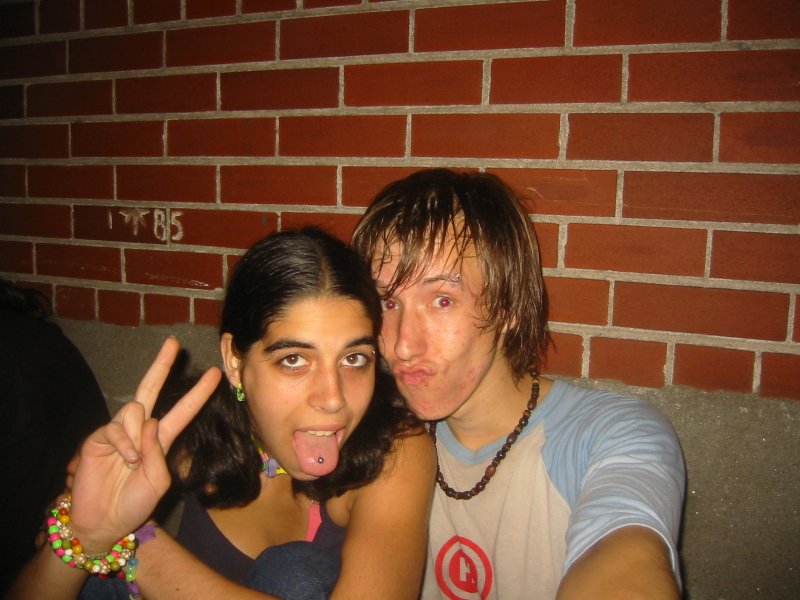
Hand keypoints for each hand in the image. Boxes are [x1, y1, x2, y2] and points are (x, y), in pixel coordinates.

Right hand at [66, 337, 220, 551]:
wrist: (104, 523)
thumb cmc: (134, 503)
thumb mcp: (158, 482)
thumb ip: (158, 453)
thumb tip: (148, 422)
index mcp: (161, 438)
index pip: (183, 410)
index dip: (199, 392)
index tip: (215, 373)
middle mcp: (141, 429)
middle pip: (151, 388)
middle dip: (162, 364)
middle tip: (173, 342)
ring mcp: (119, 431)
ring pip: (134, 408)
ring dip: (137, 435)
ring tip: (133, 461)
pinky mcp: (98, 438)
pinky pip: (115, 427)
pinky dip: (124, 444)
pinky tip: (125, 460)